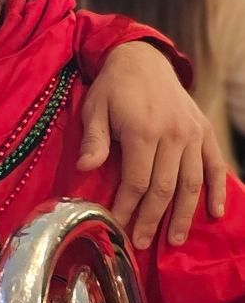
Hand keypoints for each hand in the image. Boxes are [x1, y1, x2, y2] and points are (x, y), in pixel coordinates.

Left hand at [77, 42, 226, 247]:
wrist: (143, 59)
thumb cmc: (113, 88)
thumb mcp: (95, 108)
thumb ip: (94, 139)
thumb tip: (85, 168)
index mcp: (143, 131)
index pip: (137, 181)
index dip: (126, 207)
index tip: (116, 226)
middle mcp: (173, 134)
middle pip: (165, 187)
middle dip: (151, 219)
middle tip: (140, 243)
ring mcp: (193, 133)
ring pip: (191, 182)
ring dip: (183, 214)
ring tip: (173, 240)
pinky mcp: (204, 131)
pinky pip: (214, 165)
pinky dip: (218, 190)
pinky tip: (214, 214)